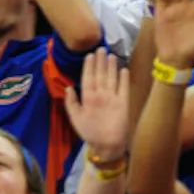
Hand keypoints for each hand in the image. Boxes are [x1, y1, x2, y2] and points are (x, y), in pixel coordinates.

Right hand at [63, 47, 129, 162]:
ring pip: (112, 78)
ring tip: (111, 55)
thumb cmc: (90, 133)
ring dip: (111, 66)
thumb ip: (71, 102)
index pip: (88, 77)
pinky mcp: (125, 103)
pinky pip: (124, 88)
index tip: (90, 55)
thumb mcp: (75, 119)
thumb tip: (68, 87)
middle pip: (100, 74)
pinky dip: (124, 78)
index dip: (89, 65)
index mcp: (87, 98)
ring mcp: (113, 98)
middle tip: (101, 48)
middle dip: (100, 61)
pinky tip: (124, 69)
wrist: (109, 145)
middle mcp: (100, 95)